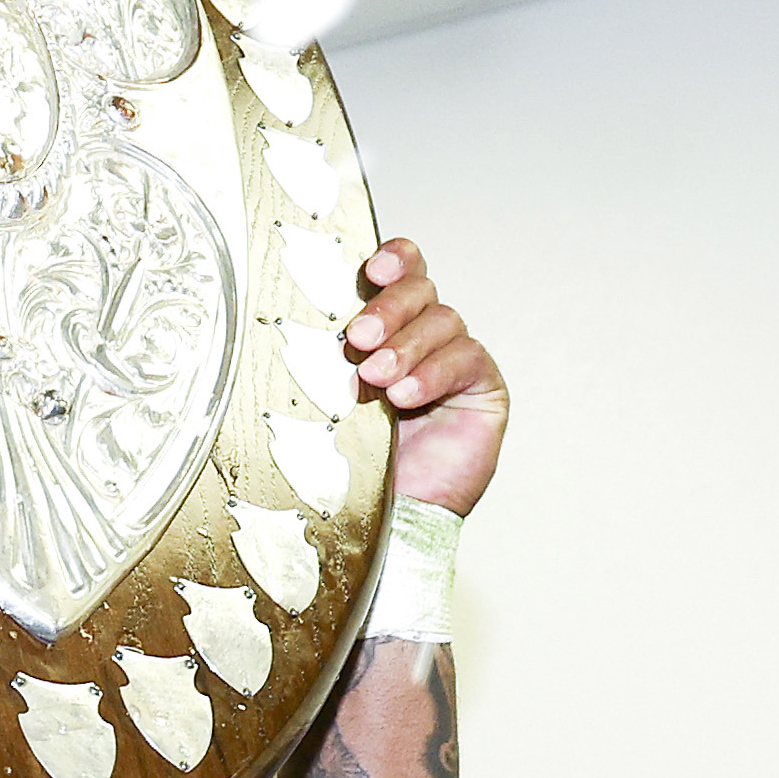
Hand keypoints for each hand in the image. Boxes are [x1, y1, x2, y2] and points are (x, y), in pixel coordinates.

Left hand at [345, 238, 505, 516]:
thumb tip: (295, 317)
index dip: (394, 261)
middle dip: (390, 307)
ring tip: (377, 380)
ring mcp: (455, 360)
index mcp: (387, 328)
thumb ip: (329, 355)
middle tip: (359, 338)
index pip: (401, 273)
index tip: (371, 269)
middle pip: (421, 290)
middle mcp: (423, 337)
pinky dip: (434, 374)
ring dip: (407, 347)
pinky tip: (407, 397)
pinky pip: (466, 360)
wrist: (384, 517)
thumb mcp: (328, 397)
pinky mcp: (483, 388)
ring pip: (443, 321)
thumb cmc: (353, 461)